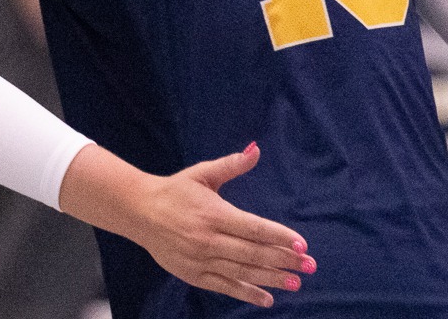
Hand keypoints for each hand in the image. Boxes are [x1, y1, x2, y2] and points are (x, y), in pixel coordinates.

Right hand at [64, 143, 313, 307]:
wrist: (138, 211)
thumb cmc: (175, 191)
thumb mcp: (201, 174)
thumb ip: (231, 165)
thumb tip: (256, 149)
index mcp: (213, 213)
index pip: (254, 228)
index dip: (280, 237)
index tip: (302, 244)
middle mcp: (208, 239)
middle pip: (253, 252)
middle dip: (284, 260)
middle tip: (309, 265)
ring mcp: (200, 259)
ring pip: (243, 271)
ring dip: (272, 278)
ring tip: (296, 282)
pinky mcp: (193, 274)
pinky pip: (225, 286)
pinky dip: (247, 293)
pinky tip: (268, 298)